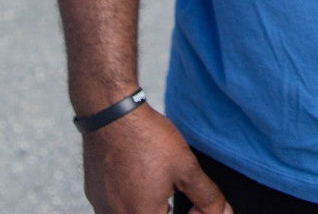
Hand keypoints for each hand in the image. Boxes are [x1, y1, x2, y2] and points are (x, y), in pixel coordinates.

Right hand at [82, 103, 232, 213]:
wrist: (110, 113)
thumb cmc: (147, 140)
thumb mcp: (185, 167)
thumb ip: (207, 196)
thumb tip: (223, 212)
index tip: (198, 204)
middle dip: (171, 211)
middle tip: (181, 192)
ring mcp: (103, 209)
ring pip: (136, 212)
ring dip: (153, 206)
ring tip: (160, 180)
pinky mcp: (95, 195)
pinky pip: (118, 206)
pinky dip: (133, 197)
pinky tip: (140, 174)